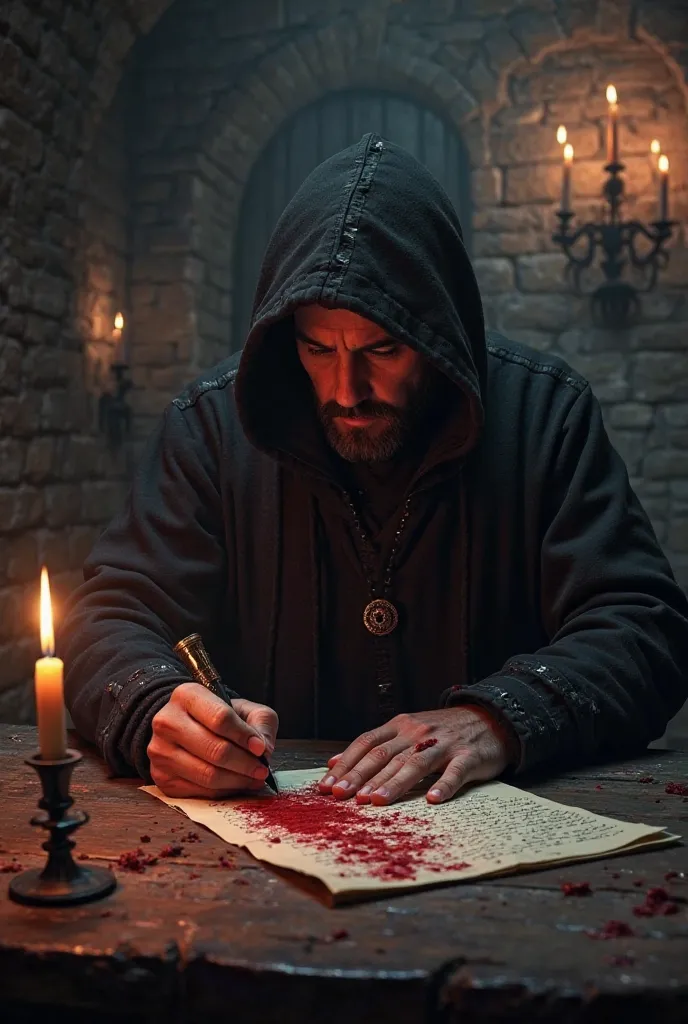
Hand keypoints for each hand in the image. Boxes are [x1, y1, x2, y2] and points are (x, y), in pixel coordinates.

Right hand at [148, 683, 278, 797]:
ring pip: (207, 774)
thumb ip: (260, 723)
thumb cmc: (217, 716)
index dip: (245, 736)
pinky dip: (224, 791)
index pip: (220, 718)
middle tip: (262, 770)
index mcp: (187, 696)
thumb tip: (264, 749)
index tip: (261, 748)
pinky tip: (235, 783)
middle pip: (214, 749)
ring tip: (253, 778)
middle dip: (245, 763)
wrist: (185, 727)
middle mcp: (167, 722)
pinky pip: (199, 791)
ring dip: (237, 780)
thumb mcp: (243, 708)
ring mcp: (160, 752)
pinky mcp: (162, 777)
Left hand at [318, 706, 517, 806]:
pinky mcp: (468, 757)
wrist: (490, 718)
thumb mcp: (406, 732)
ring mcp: (443, 744)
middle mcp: (418, 733)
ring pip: (414, 764)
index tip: (327, 785)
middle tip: (342, 796)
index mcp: (400, 726)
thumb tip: (334, 763)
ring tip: (375, 801)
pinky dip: (444, 786)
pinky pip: (455, 773)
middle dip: (361, 776)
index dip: (346, 764)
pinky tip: (433, 800)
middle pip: (385, 755)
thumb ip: (374, 746)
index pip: (366, 744)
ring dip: (394, 784)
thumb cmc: (442, 732)